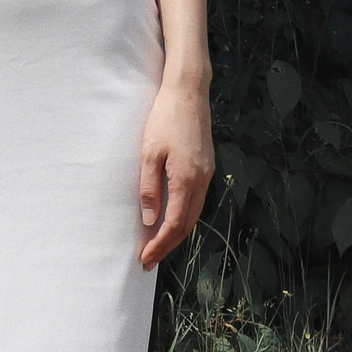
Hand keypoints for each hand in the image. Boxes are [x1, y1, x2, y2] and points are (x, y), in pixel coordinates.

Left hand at [138, 78, 213, 268]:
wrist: (189, 91)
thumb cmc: (165, 118)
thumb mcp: (149, 153)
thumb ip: (149, 188)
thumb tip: (149, 220)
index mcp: (187, 179)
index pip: (173, 224)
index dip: (159, 245)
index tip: (144, 258)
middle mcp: (202, 181)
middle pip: (187, 224)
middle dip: (168, 245)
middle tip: (148, 259)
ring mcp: (207, 173)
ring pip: (194, 214)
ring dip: (176, 232)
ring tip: (157, 244)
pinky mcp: (206, 166)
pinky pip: (196, 200)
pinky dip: (183, 216)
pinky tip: (170, 218)